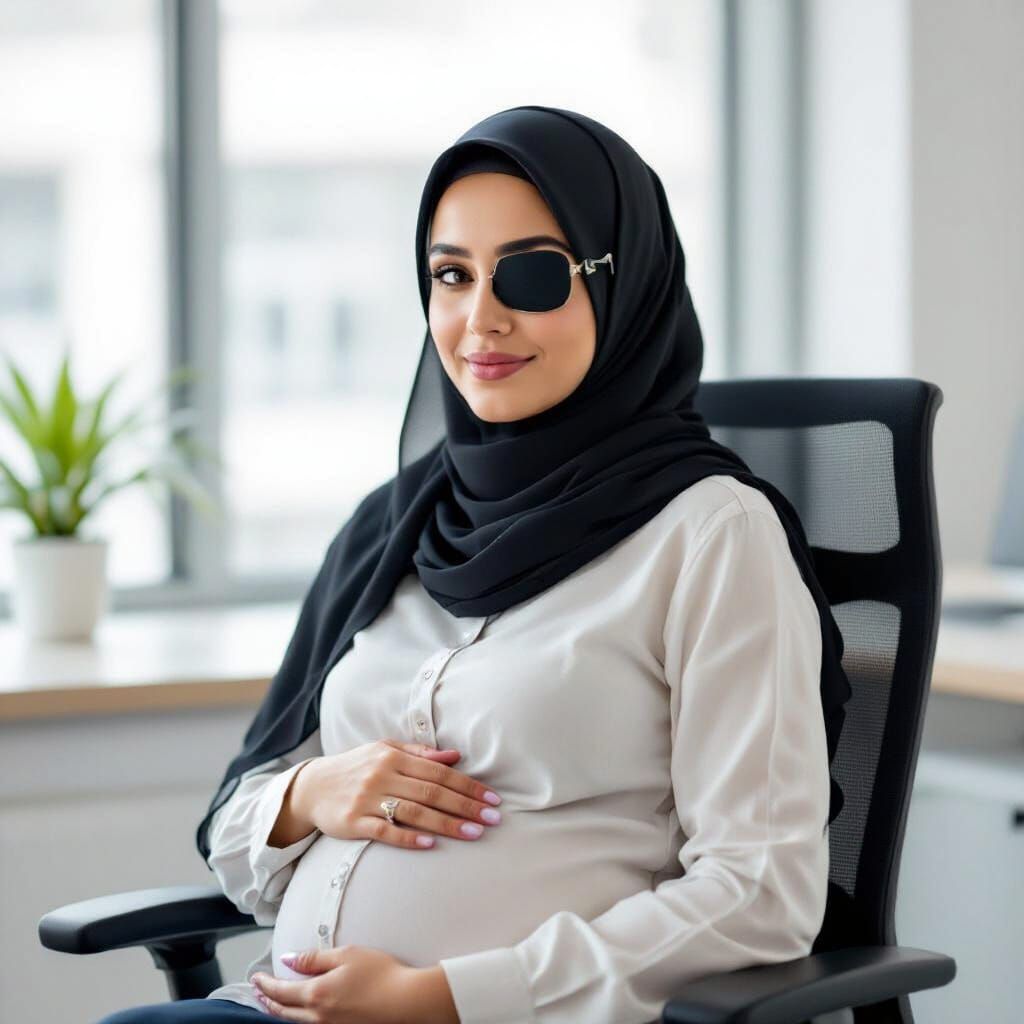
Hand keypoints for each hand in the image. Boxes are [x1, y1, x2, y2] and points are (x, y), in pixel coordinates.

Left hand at [251, 945, 453, 1022]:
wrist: (406, 1001)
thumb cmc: (380, 973)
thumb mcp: (346, 955)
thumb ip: (314, 958)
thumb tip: (288, 960)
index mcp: (316, 994)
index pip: (281, 990)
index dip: (265, 984)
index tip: (255, 977)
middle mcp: (318, 1016)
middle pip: (283, 1011)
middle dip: (267, 1000)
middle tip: (257, 991)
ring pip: (295, 1022)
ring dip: (279, 1011)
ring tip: (272, 1003)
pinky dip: (297, 1019)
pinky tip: (299, 1014)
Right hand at [300, 738, 503, 850]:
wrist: (313, 786)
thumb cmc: (357, 767)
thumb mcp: (386, 750)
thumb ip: (421, 753)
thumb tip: (456, 756)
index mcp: (394, 756)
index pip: (440, 772)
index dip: (468, 786)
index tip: (492, 799)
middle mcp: (383, 775)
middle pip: (432, 792)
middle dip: (466, 806)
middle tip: (493, 819)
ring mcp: (367, 798)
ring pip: (414, 812)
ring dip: (447, 823)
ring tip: (474, 833)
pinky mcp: (353, 821)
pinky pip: (385, 831)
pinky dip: (408, 838)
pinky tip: (431, 845)